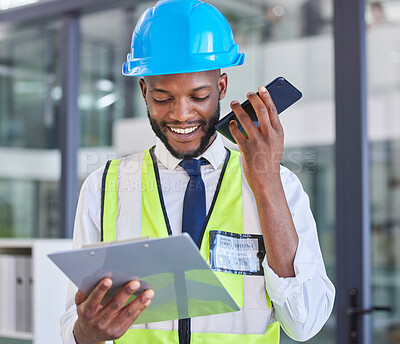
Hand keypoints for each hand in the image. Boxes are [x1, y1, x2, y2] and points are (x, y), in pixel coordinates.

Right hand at [73, 278, 153, 343]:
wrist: (88, 335)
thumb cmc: (86, 315)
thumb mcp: (80, 303)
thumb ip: (84, 291)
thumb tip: (92, 277)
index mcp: (88, 311)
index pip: (94, 299)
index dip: (101, 290)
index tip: (108, 280)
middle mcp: (98, 321)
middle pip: (114, 305)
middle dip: (126, 293)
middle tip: (135, 283)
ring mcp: (109, 328)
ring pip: (127, 313)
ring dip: (139, 301)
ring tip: (148, 292)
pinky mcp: (118, 332)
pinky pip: (131, 319)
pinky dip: (140, 309)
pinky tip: (146, 301)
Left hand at [229, 86, 297, 277]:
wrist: (267, 181)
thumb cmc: (270, 161)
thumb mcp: (275, 144)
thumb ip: (268, 129)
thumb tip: (255, 114)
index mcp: (278, 132)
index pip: (273, 109)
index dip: (266, 96)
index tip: (261, 88)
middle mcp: (269, 135)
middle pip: (260, 110)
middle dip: (252, 98)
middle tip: (247, 93)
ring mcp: (258, 142)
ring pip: (245, 119)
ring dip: (238, 109)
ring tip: (234, 104)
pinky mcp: (246, 149)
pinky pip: (236, 132)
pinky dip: (232, 126)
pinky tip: (230, 123)